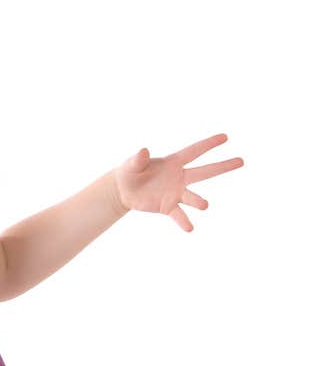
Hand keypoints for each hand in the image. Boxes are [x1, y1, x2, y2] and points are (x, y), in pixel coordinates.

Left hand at [112, 133, 243, 231]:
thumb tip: (143, 151)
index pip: (194, 151)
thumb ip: (138, 158)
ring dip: (199, 201)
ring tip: (204, 205)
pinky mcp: (168, 207)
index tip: (225, 137)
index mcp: (173, 162)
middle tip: (241, 161)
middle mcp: (179, 177)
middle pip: (205, 171)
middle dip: (222, 166)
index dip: (208, 144)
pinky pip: (179, 215)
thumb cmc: (129, 172)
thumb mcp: (131, 164)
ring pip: (193, 197)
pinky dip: (184, 221)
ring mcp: (176, 193)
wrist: (123, 191)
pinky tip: (189, 228)